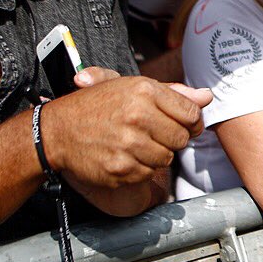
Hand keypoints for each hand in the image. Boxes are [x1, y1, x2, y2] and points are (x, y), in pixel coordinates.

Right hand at [41, 69, 211, 188]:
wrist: (56, 131)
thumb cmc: (96, 105)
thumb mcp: (130, 87)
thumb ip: (173, 93)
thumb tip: (207, 97)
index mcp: (144, 91)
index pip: (192, 114)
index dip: (191, 122)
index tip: (181, 124)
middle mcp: (138, 116)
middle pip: (182, 139)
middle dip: (172, 139)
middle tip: (151, 134)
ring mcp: (129, 145)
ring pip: (166, 159)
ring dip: (155, 155)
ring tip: (134, 144)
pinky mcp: (121, 169)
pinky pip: (147, 174)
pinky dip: (139, 169)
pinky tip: (123, 156)